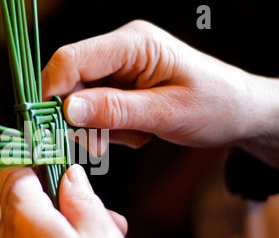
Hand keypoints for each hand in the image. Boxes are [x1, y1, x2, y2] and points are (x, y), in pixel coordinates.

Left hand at [0, 164, 140, 237]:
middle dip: (58, 200)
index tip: (57, 161)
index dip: (37, 161)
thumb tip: (71, 176)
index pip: (14, 171)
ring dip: (58, 226)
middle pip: (23, 201)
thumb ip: (81, 198)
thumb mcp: (101, 236)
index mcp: (24, 221)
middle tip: (95, 213)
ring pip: (27, 229)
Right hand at [42, 20, 278, 167]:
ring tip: (137, 136)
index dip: (52, 91)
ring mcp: (119, 69)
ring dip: (101, 128)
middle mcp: (120, 51)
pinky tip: (137, 133)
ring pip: (81, 102)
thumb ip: (115, 110)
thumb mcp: (166, 112)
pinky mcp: (120, 87)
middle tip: (103, 145)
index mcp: (133, 44)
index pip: (72, 59)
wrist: (237, 112)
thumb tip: (66, 109)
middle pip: (71, 83)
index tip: (49, 127)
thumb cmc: (214, 105)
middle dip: (82, 119)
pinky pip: (96, 111)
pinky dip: (110, 130)